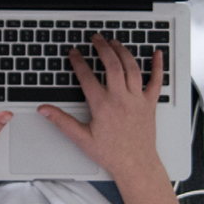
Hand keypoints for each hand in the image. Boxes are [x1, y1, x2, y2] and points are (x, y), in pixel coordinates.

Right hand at [38, 33, 162, 181]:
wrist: (136, 164)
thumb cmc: (111, 154)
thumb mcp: (81, 138)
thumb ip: (61, 121)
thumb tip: (45, 110)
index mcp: (103, 105)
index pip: (87, 77)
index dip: (78, 62)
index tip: (74, 53)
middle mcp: (121, 98)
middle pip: (112, 65)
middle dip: (102, 48)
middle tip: (96, 38)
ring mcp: (137, 99)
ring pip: (132, 68)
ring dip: (123, 51)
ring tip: (115, 42)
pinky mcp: (150, 103)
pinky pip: (156, 80)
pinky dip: (158, 66)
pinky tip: (157, 54)